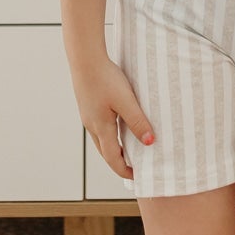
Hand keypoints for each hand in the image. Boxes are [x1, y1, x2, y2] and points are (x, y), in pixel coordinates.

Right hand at [70, 53, 155, 182]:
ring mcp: (88, 115)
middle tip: (134, 167)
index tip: (137, 176)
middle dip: (119, 162)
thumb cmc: (105, 78)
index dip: (125, 170)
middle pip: (106, 152)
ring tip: (129, 149)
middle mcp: (92, 125)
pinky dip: (110, 134)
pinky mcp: (88, 105)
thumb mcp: (126, 101)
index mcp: (101, 128)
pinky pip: (99, 127)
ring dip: (114, 148)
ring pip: (101, 139)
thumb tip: (150, 142)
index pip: (113, 159)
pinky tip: (118, 124)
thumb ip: (138, 121)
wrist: (85, 58)